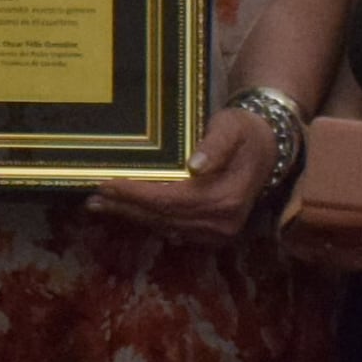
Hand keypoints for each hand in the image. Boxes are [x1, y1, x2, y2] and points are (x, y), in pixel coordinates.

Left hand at [95, 105, 279, 244]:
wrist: (268, 149)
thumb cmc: (244, 132)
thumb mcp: (231, 128)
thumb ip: (215, 145)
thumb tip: (195, 166)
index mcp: (226, 197)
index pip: (170, 199)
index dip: (136, 194)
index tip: (107, 183)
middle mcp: (221, 222)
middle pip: (163, 216)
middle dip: (126, 207)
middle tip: (93, 198)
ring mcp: (217, 232)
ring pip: (165, 225)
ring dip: (132, 215)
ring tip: (101, 204)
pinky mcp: (212, 234)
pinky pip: (173, 228)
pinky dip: (148, 219)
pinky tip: (127, 210)